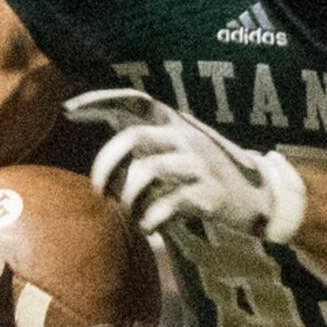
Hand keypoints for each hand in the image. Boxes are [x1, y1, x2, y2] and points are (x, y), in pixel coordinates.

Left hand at [66, 88, 308, 244]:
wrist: (257, 196)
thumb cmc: (203, 174)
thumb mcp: (176, 148)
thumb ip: (144, 140)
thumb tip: (101, 125)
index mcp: (175, 122)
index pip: (135, 99)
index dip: (101, 100)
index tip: (69, 111)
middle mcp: (185, 136)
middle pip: (132, 139)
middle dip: (105, 165)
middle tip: (98, 190)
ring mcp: (197, 163)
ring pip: (146, 172)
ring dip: (128, 198)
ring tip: (131, 213)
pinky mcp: (207, 193)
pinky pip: (166, 205)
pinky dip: (150, 220)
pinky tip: (150, 228)